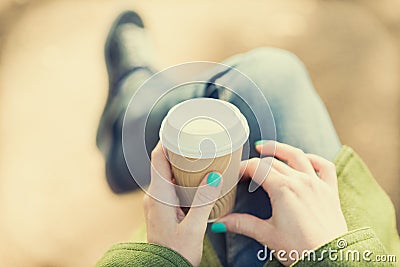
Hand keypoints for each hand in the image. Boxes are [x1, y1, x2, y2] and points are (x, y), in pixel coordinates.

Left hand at [144, 142, 222, 266]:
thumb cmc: (177, 252)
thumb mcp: (195, 227)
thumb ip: (204, 200)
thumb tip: (215, 176)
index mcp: (159, 195)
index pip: (158, 158)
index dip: (166, 140)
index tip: (179, 128)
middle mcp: (154, 195)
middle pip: (162, 162)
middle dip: (178, 149)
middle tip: (196, 139)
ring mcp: (156, 202)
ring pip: (166, 174)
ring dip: (180, 163)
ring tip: (199, 154)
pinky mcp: (162, 208)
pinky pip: (169, 184)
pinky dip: (181, 176)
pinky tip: (196, 177)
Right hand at [216, 141, 347, 265]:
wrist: (331, 260)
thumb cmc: (300, 249)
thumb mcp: (267, 235)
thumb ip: (242, 224)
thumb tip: (220, 223)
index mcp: (283, 189)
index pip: (257, 168)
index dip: (242, 168)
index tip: (234, 174)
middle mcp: (300, 181)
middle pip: (273, 162)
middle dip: (256, 162)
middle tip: (245, 169)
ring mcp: (317, 183)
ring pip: (297, 156)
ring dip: (280, 149)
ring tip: (266, 147)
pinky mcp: (330, 191)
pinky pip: (323, 166)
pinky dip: (312, 158)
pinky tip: (304, 159)